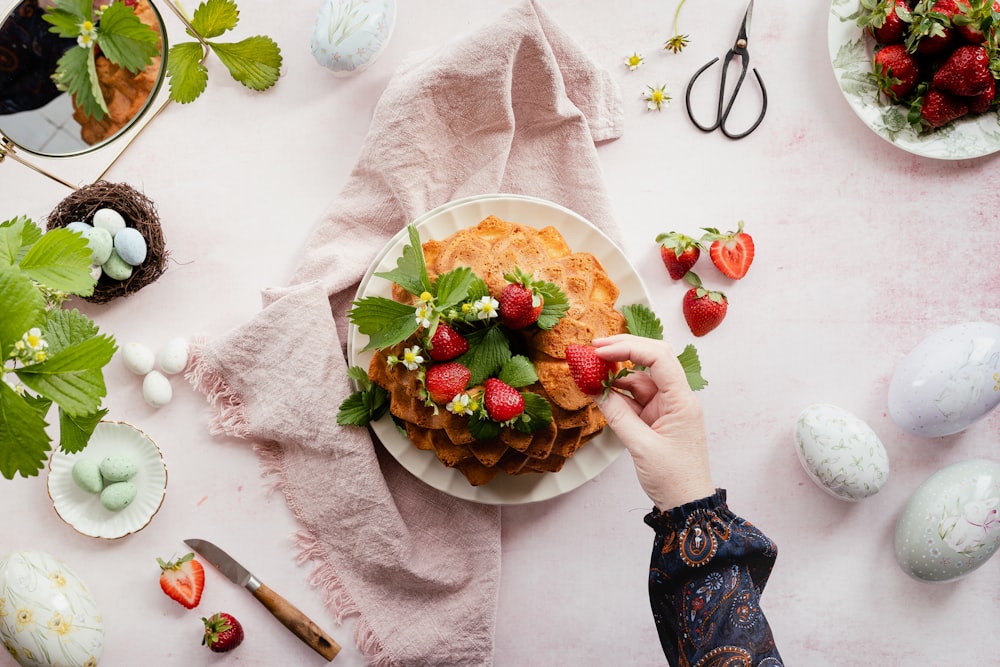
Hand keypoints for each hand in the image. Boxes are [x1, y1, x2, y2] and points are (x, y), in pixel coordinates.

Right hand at [593, 334, 714, 510]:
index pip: (658, 358)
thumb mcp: (641, 446)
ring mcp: (666, 407)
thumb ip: (617, 414)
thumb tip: (596, 390)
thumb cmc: (674, 479)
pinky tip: (600, 392)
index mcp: (681, 401)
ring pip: (640, 379)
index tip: (600, 351)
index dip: (628, 348)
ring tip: (590, 372)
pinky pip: (635, 398)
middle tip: (594, 348)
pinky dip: (617, 394)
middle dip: (624, 350)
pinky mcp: (657, 418)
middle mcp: (677, 398)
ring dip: (615, 375)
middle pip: (652, 360)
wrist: (687, 505)